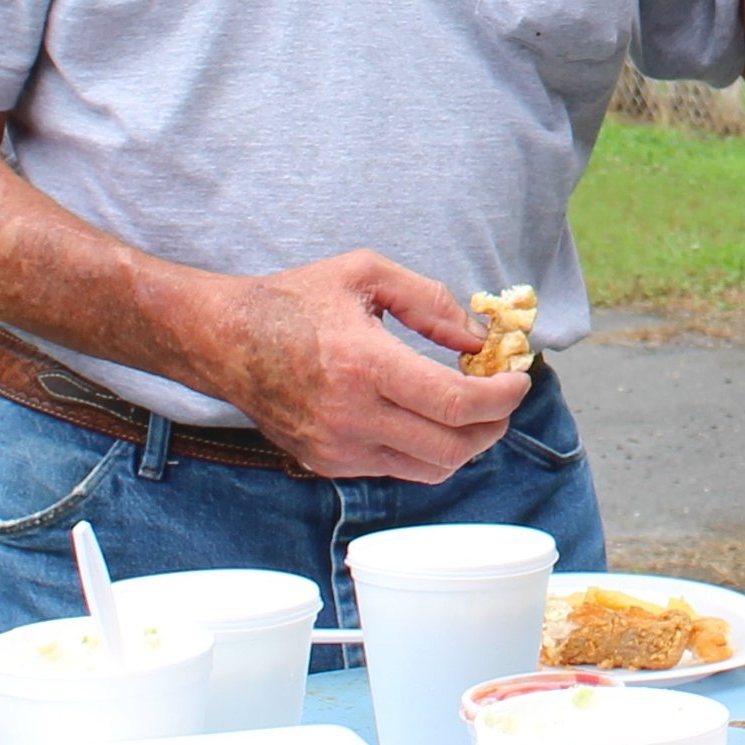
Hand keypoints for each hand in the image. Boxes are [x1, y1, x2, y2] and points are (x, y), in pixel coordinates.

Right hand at [216, 250, 528, 481]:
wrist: (226, 340)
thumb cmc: (294, 299)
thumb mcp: (365, 273)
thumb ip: (428, 300)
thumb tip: (477, 340)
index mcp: (364, 363)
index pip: (455, 403)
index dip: (501, 398)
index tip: (518, 380)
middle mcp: (353, 415)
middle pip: (453, 447)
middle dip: (493, 426)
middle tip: (503, 399)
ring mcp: (340, 447)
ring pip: (431, 469)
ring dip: (464, 444)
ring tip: (470, 412)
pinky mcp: (329, 464)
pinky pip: (397, 470)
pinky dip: (425, 450)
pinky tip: (424, 418)